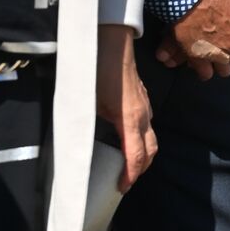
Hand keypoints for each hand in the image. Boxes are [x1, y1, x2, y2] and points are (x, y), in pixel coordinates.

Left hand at [97, 25, 157, 191]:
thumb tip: (77, 147)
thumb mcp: (88, 103)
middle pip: (151, 151)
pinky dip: (142, 140)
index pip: (137, 157)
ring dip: (143, 155)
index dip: (130, 176)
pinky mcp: (143, 98)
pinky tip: (127, 140)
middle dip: (141, 169)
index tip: (121, 188)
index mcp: (131, 120)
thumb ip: (87, 126)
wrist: (112, 42)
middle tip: (125, 181)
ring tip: (127, 165)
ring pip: (152, 138)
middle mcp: (144, 115)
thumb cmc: (98, 71)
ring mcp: (146, 105)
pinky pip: (148, 125)